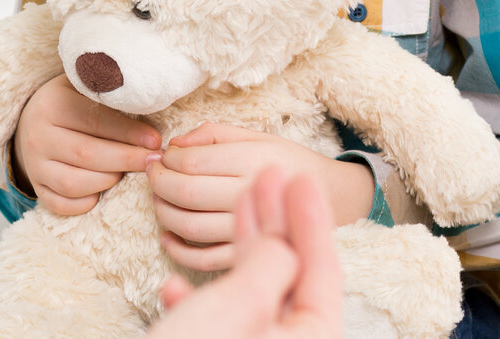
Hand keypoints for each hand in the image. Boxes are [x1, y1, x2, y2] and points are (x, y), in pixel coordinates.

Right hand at [11, 73, 162, 214]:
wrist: (32, 119)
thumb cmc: (71, 103)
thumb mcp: (84, 88)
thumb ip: (110, 96)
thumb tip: (149, 110)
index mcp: (51, 105)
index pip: (93, 121)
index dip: (128, 132)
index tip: (155, 140)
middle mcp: (37, 136)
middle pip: (86, 154)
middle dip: (126, 160)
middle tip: (152, 161)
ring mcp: (34, 165)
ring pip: (73, 184)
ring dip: (107, 181)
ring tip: (125, 173)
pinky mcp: (36, 186)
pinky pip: (61, 204)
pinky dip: (85, 203)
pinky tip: (102, 191)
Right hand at [146, 167, 342, 338]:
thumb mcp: (238, 306)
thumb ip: (269, 268)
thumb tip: (283, 247)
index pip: (322, 272)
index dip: (312, 219)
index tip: (300, 177)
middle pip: (291, 280)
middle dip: (277, 225)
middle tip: (268, 176)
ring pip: (253, 298)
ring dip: (240, 251)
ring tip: (235, 206)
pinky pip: (218, 326)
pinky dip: (201, 302)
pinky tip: (176, 289)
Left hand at [147, 123, 372, 270]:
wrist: (335, 200)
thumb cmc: (289, 164)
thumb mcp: (258, 137)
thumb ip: (214, 134)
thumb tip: (173, 143)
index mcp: (255, 161)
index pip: (192, 162)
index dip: (167, 159)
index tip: (163, 156)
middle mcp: (254, 195)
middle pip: (186, 192)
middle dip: (158, 182)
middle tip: (152, 174)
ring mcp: (254, 230)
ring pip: (189, 226)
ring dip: (162, 212)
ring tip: (159, 199)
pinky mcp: (251, 257)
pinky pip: (204, 260)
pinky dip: (178, 250)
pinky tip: (168, 236)